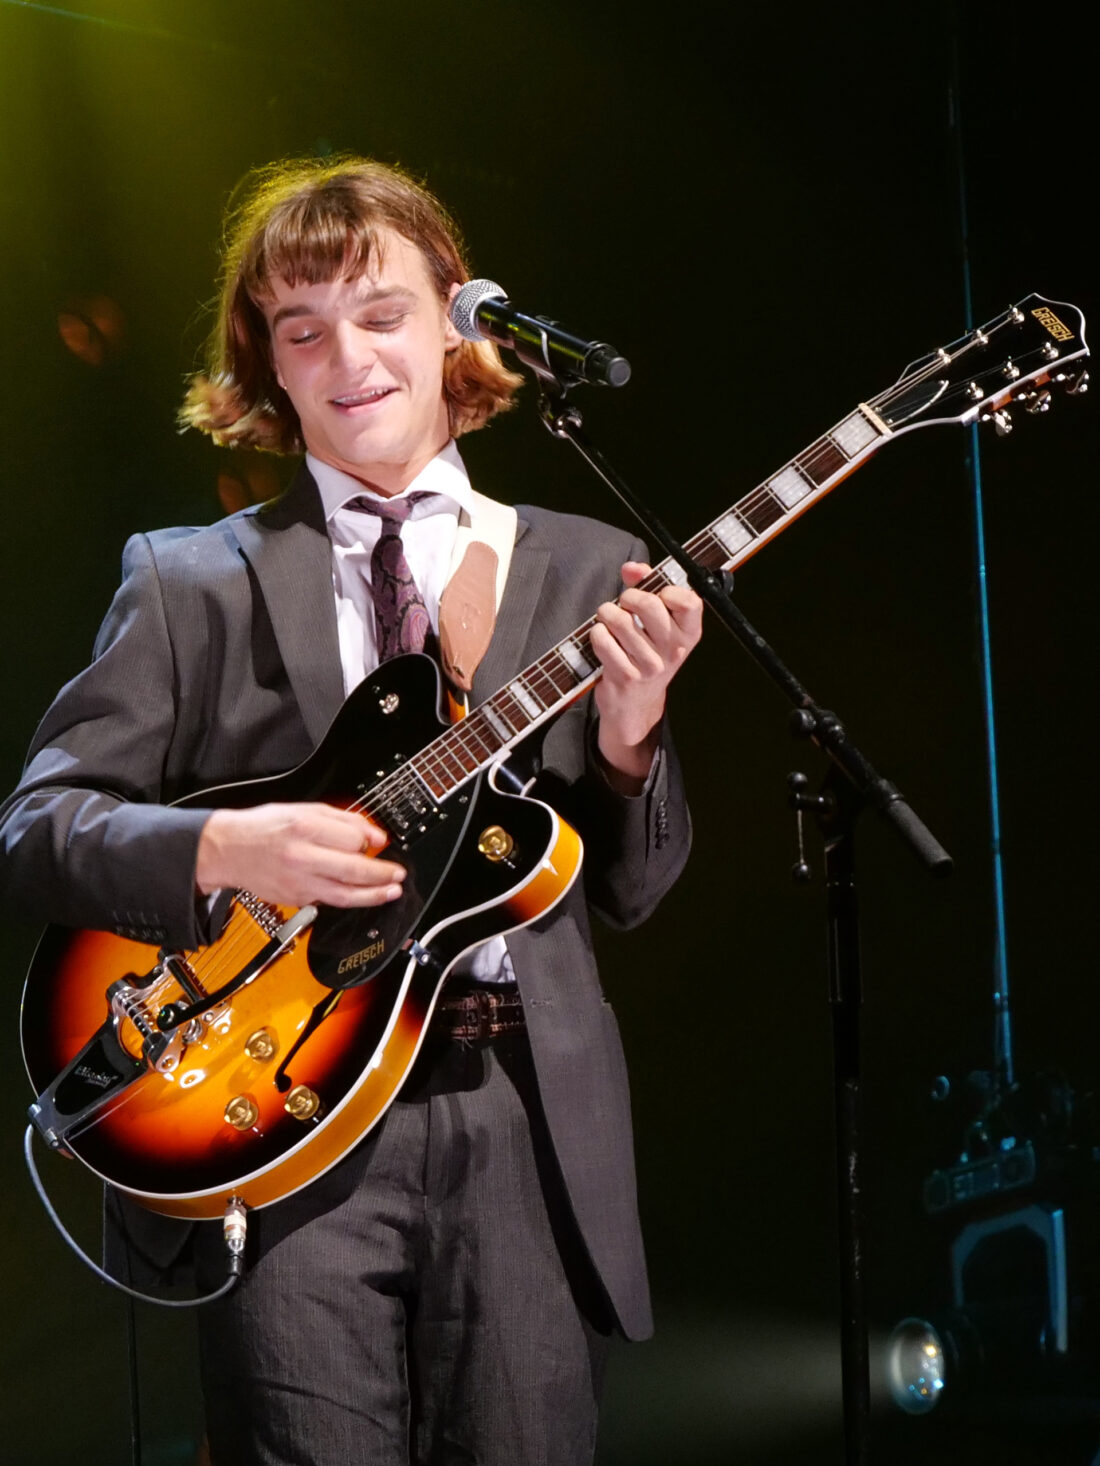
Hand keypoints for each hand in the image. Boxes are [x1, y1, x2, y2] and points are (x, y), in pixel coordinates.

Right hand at [195, 802, 404, 908]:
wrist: (228, 850)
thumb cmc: (265, 827)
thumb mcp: (304, 809)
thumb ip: (343, 820)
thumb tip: (375, 836)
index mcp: (305, 827)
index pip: (353, 839)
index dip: (369, 842)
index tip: (378, 842)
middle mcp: (302, 856)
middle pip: (353, 870)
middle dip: (382, 874)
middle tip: (398, 874)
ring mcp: (298, 882)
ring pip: (345, 895)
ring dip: (374, 895)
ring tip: (392, 891)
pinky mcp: (295, 899)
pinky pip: (329, 901)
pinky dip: (347, 898)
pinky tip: (360, 894)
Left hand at [591, 561, 702, 790]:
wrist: (637, 702)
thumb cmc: (648, 652)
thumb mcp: (658, 622)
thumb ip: (648, 586)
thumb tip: (631, 568)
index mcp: (689, 633)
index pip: (688, 601)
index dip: (667, 589)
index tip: (656, 593)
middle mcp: (673, 650)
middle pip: (649, 603)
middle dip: (628, 596)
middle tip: (624, 603)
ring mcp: (650, 665)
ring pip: (620, 620)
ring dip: (607, 613)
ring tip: (608, 619)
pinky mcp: (625, 676)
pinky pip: (603, 639)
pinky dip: (597, 633)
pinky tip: (602, 638)